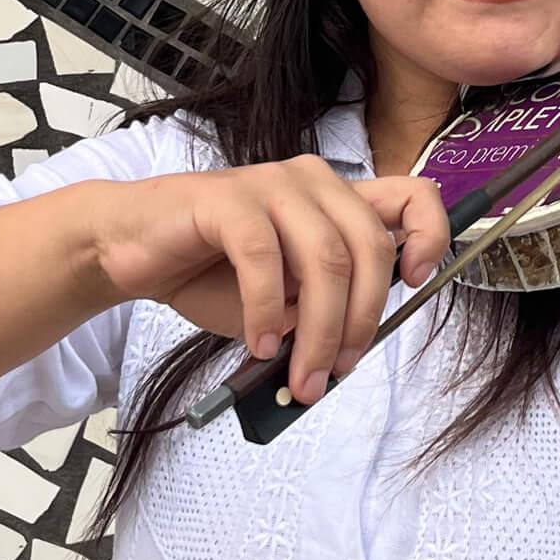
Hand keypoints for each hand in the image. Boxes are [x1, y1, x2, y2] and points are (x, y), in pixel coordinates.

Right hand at [89, 156, 449, 402]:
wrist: (129, 249)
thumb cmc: (212, 273)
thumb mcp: (284, 299)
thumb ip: (321, 309)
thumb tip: (349, 347)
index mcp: (337, 201)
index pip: (412, 196)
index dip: (429, 234)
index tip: (416, 281)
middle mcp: (313, 183)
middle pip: (369, 247)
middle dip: (361, 320)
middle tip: (335, 371)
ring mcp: (271, 184)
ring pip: (324, 258)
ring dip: (318, 330)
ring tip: (300, 376)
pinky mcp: (226, 199)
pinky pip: (264, 258)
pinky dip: (267, 310)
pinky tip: (259, 342)